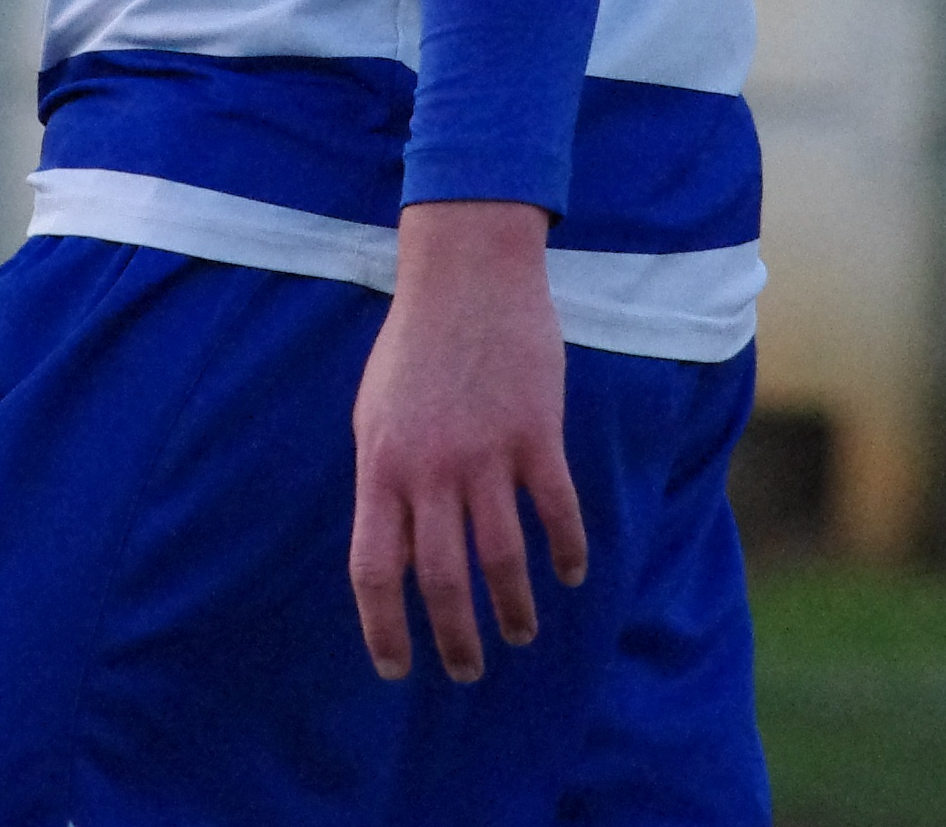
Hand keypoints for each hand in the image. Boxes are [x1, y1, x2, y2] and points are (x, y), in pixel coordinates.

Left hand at [349, 200, 587, 684]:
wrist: (464, 275)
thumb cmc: (412, 347)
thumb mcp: (375, 414)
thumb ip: (385, 483)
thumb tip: (396, 555)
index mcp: (381, 464)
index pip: (375, 568)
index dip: (383, 627)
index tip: (394, 668)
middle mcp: (430, 468)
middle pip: (442, 581)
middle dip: (456, 639)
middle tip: (468, 670)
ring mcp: (485, 453)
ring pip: (504, 561)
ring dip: (515, 610)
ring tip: (520, 633)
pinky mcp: (537, 435)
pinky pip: (557, 514)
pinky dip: (567, 553)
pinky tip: (570, 574)